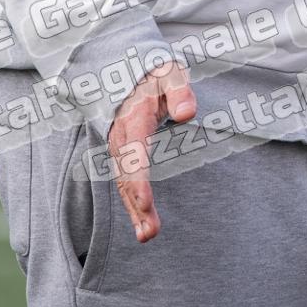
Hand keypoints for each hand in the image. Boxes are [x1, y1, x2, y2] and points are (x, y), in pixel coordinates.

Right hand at [106, 61, 196, 242]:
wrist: (129, 70)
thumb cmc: (157, 74)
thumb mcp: (171, 73)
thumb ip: (180, 91)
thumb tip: (187, 114)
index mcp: (134, 115)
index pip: (135, 150)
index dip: (139, 178)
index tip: (146, 203)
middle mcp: (121, 135)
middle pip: (126, 173)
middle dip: (136, 203)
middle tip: (150, 231)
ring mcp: (119, 146)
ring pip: (122, 182)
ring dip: (134, 211)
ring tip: (148, 236)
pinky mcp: (122, 155)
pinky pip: (124, 181)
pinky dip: (132, 204)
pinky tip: (143, 226)